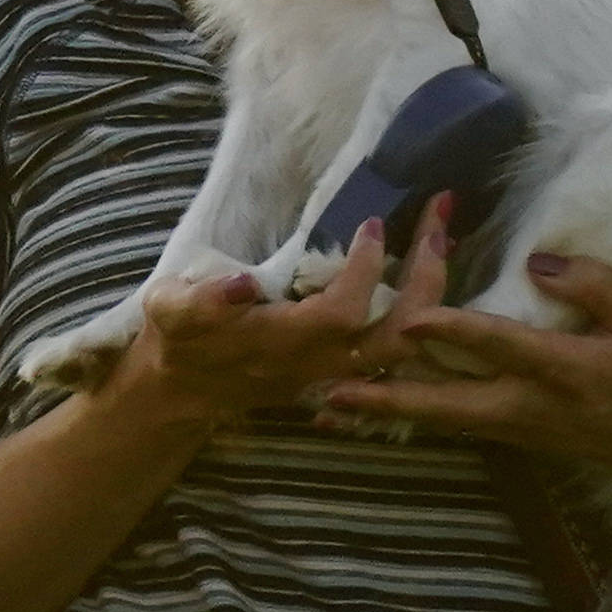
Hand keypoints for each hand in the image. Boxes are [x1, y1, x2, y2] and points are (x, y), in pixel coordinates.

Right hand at [115, 200, 460, 424]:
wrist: (184, 391)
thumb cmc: (178, 340)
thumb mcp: (170, 312)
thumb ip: (202, 301)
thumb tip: (242, 284)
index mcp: (280, 345)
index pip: (340, 314)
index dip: (363, 272)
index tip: (371, 225)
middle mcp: (318, 365)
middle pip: (397, 336)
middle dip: (427, 279)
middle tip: (439, 221)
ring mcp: (336, 373)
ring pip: (405, 345)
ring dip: (433, 292)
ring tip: (442, 238)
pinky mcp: (343, 371)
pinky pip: (398, 348)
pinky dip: (424, 308)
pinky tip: (429, 266)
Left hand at [320, 247, 611, 470]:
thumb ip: (595, 286)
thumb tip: (537, 261)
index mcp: (564, 371)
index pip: (498, 346)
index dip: (452, 330)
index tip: (407, 319)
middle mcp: (531, 407)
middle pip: (446, 404)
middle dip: (387, 400)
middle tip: (329, 395)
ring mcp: (523, 428)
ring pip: (445, 420)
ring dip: (391, 413)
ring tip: (334, 408)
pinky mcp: (524, 437)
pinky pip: (462, 424)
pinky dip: (421, 416)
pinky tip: (388, 411)